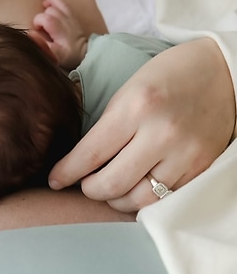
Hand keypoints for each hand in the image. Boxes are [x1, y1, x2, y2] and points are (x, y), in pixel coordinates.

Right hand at [32, 0, 87, 69]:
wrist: (84, 53)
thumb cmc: (67, 55)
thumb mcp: (54, 55)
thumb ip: (42, 45)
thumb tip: (30, 33)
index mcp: (59, 30)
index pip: (44, 18)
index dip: (37, 22)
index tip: (37, 30)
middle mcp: (65, 20)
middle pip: (50, 11)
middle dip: (42, 17)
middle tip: (41, 27)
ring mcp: (69, 16)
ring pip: (56, 4)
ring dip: (47, 7)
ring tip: (43, 14)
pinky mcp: (71, 15)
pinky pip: (62, 3)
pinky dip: (54, 2)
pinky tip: (48, 5)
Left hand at [48, 38, 235, 210]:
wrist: (225, 73)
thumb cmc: (168, 77)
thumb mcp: (129, 88)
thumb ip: (105, 126)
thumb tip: (75, 161)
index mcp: (137, 107)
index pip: (91, 154)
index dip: (67, 172)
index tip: (54, 180)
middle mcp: (161, 134)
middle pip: (111, 185)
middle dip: (89, 189)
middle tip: (83, 184)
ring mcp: (184, 155)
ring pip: (137, 199)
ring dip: (115, 200)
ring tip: (109, 188)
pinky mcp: (199, 169)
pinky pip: (163, 199)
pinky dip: (142, 199)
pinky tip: (134, 188)